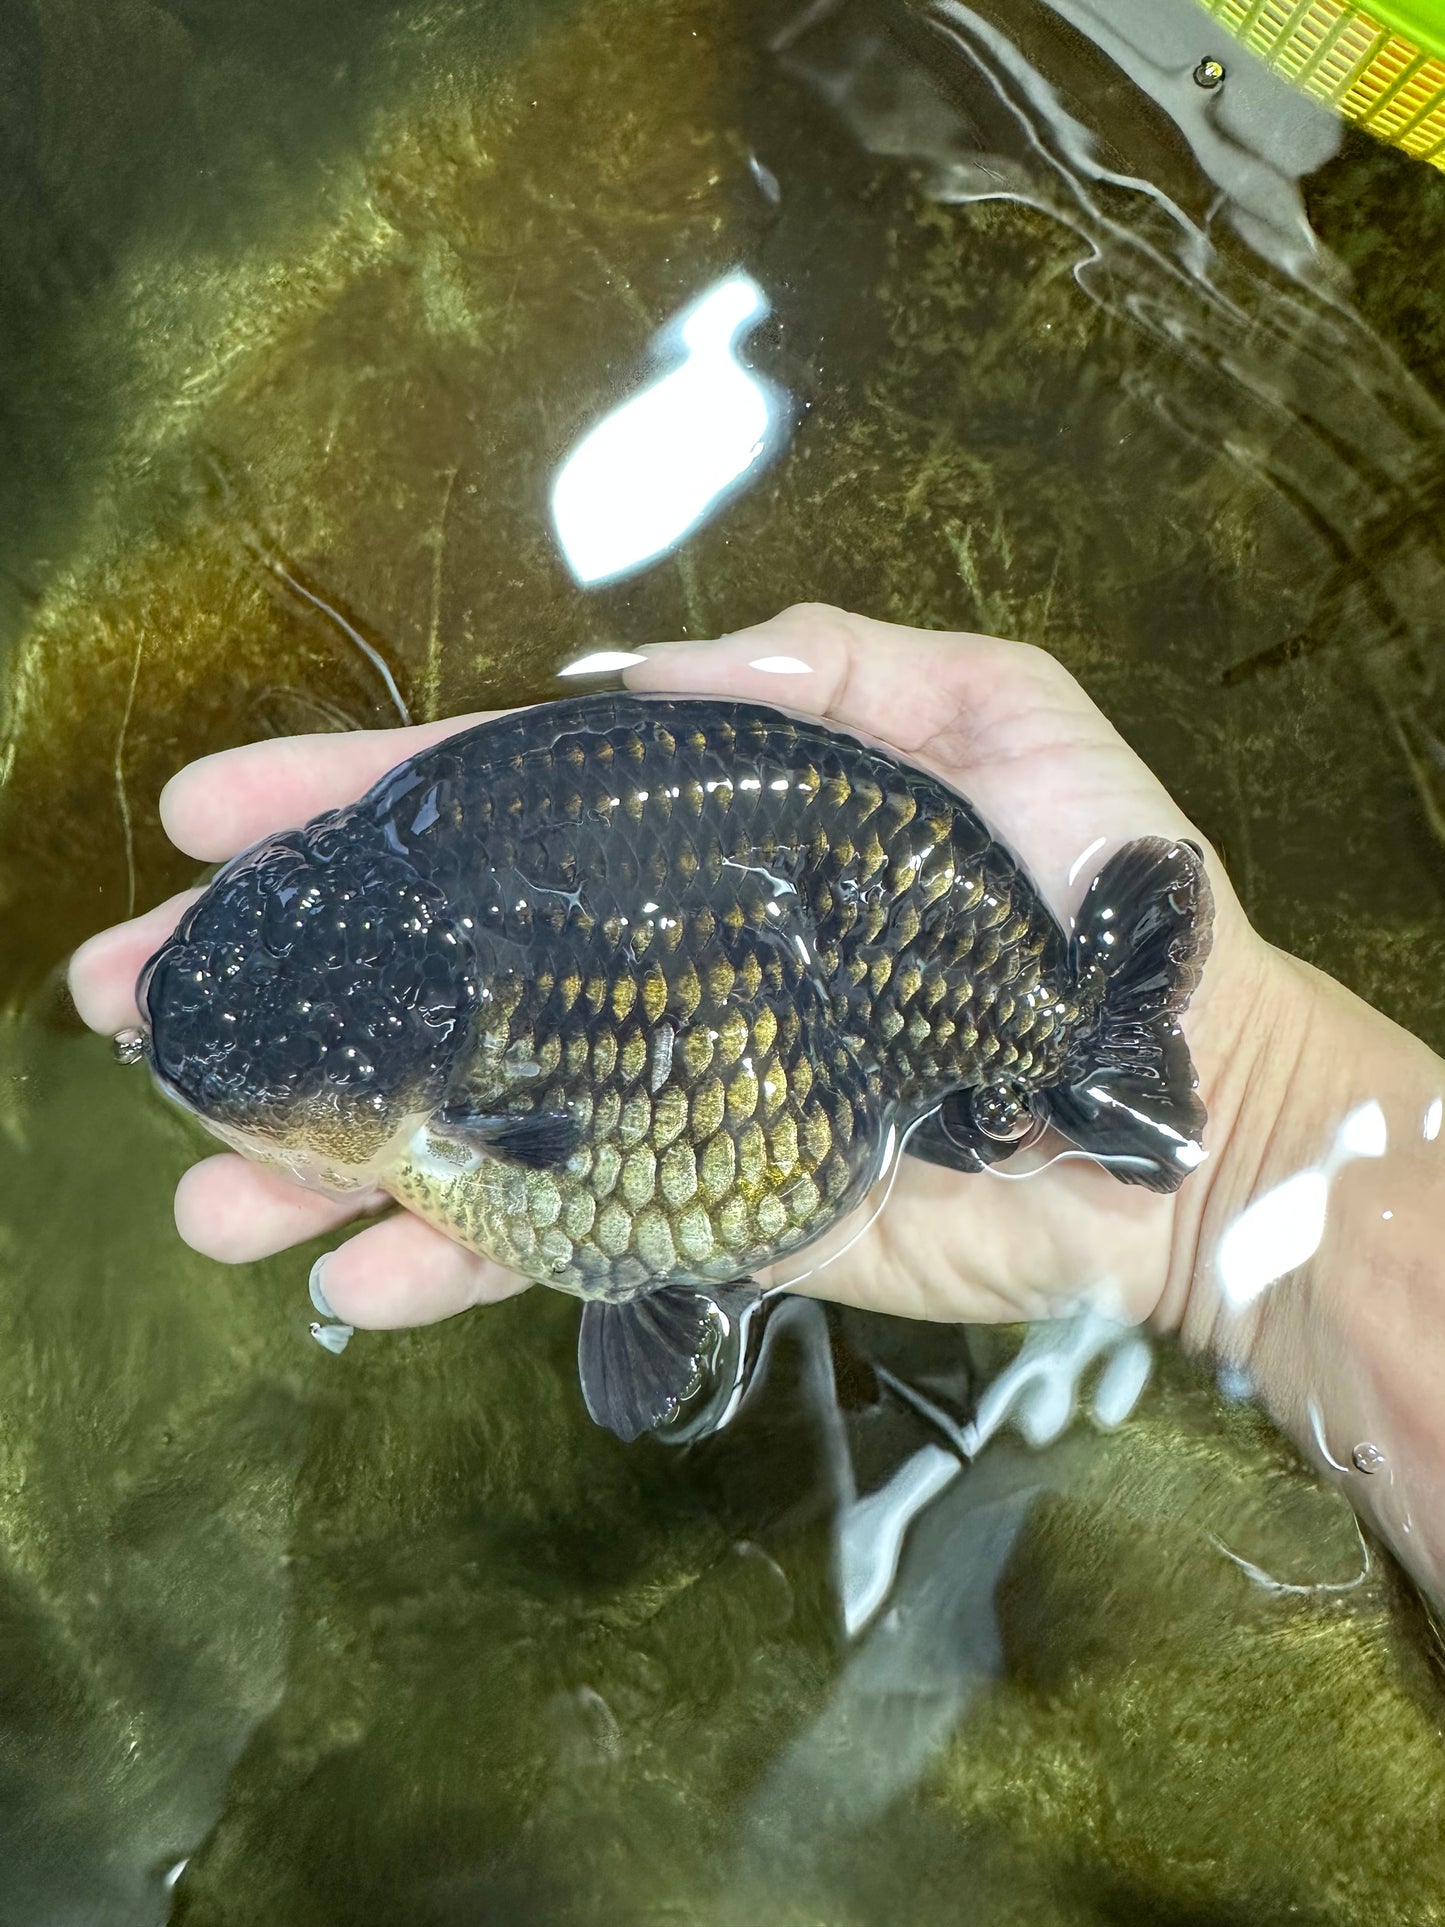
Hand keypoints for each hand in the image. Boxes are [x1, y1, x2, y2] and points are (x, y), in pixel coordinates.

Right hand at [68, 604, 1285, 1335]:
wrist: (1187, 1100)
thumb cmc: (1104, 889)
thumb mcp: (983, 709)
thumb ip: (819, 663)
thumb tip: (619, 673)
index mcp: (697, 834)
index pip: (491, 806)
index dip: (349, 804)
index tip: (209, 815)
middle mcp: (656, 958)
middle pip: (432, 962)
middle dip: (277, 978)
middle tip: (128, 998)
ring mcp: (669, 1092)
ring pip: (461, 1116)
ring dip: (321, 1149)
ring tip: (199, 1183)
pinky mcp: (711, 1208)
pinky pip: (555, 1238)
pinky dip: (453, 1265)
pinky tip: (349, 1284)